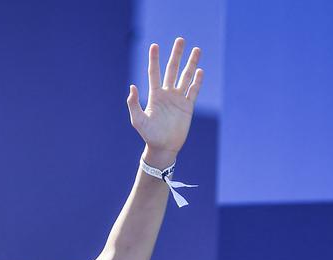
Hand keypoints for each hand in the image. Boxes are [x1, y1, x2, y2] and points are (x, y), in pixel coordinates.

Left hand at [127, 38, 203, 155]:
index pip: (154, 72)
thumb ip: (133, 104)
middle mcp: (167, 94)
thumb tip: (132, 87)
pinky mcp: (188, 106)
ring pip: (185, 77)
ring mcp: (178, 99)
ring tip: (196, 50)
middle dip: (176, 55)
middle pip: (172, 69)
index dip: (154, 59)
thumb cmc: (149, 135)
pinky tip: (200, 71)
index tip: (154, 45)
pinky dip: (197, 81)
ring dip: (191, 63)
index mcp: (155, 95)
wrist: (163, 147)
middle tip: (180, 39)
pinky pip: (193, 90)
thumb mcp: (137, 120)